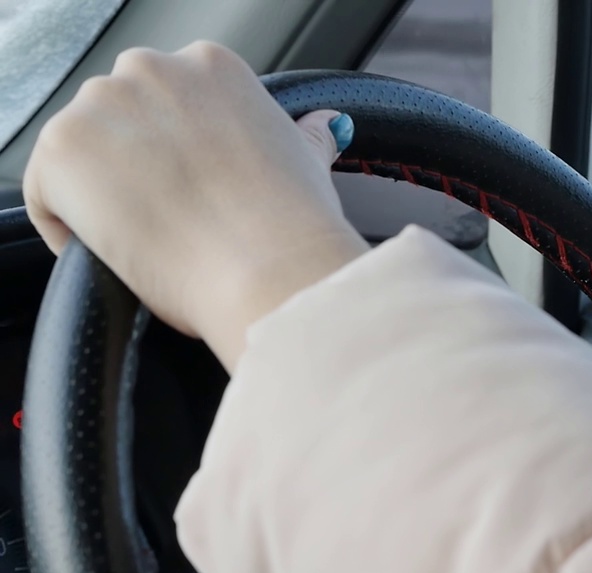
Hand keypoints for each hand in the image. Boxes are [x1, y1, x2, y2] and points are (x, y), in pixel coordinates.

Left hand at [23, 42, 367, 369]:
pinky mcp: (64, 149)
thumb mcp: (306, 165)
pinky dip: (72, 230)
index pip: (167, 102)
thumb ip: (305, 137)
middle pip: (118, 117)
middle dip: (135, 166)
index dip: (177, 155)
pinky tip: (120, 254)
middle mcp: (153, 69)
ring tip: (149, 240)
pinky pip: (47, 195)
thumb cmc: (290, 226)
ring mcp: (103, 105)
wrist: (269, 269)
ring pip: (80, 154)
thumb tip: (327, 127)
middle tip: (170, 218)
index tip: (193, 191)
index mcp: (211, 66)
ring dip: (102, 195)